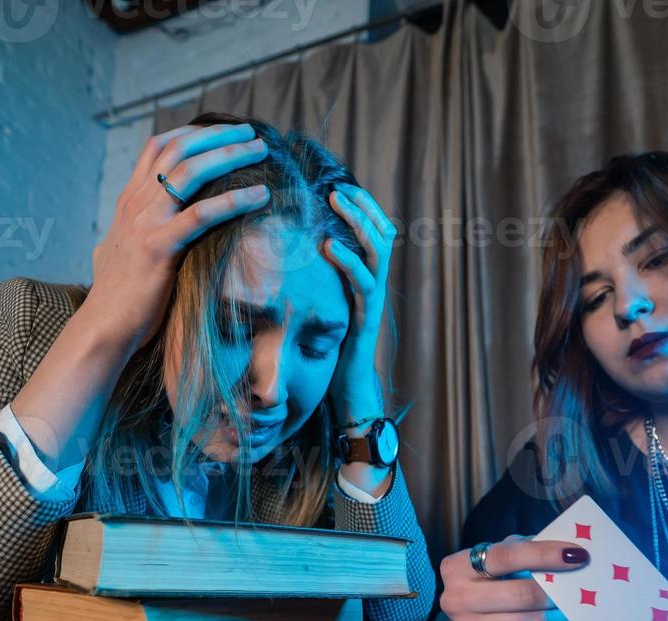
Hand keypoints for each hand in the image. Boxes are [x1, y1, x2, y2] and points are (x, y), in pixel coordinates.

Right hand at [82, 122, 271, 353]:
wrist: (104, 327)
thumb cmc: (118, 297)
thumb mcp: (118, 252)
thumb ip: (130, 234)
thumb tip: (133, 232)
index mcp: (129, 202)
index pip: (159, 146)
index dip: (192, 131)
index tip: (223, 130)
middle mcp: (135, 204)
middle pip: (178, 148)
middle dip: (218, 134)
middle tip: (251, 132)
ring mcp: (145, 223)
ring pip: (190, 171)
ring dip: (229, 155)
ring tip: (260, 151)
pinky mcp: (159, 248)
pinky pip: (201, 215)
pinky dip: (234, 200)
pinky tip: (259, 195)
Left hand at [322, 183, 395, 422]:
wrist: (347, 390)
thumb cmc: (330, 348)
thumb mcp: (322, 303)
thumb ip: (316, 279)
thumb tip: (287, 253)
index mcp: (365, 278)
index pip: (373, 231)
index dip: (361, 206)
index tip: (339, 184)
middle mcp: (374, 284)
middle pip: (381, 232)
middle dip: (361, 206)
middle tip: (336, 187)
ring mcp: (373, 299)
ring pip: (377, 250)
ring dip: (357, 222)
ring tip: (335, 202)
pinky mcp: (366, 316)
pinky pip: (362, 282)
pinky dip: (347, 260)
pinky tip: (329, 246)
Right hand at [436, 534, 588, 620]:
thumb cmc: (491, 582)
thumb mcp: (501, 558)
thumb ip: (526, 549)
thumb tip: (567, 551)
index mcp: (458, 566)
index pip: (506, 556)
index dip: (543, 555)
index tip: (576, 555)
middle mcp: (456, 598)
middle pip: (519, 594)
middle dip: (554, 593)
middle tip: (577, 590)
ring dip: (556, 617)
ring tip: (571, 610)